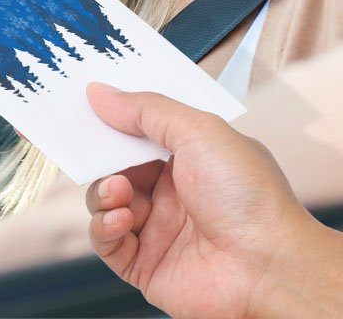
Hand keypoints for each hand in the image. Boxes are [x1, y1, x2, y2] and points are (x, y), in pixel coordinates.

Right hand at [85, 83, 342, 318]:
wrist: (271, 267)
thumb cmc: (250, 197)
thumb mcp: (199, 130)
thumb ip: (146, 109)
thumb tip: (100, 93)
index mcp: (187, 160)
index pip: (137, 134)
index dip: (113, 121)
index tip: (89, 106)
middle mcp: (170, 194)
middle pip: (114, 167)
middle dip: (102, 158)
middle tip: (96, 150)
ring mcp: (157, 230)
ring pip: (104, 202)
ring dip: (102, 192)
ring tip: (119, 192)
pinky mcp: (145, 265)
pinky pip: (106, 242)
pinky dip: (103, 227)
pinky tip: (120, 219)